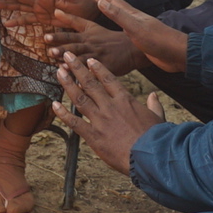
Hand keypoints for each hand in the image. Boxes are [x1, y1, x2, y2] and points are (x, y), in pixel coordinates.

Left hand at [44, 20, 146, 74]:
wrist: (130, 48)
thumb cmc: (107, 37)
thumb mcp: (91, 26)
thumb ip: (72, 20)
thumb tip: (56, 11)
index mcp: (86, 37)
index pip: (70, 36)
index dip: (58, 37)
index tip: (46, 37)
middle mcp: (90, 46)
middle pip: (75, 48)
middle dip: (63, 50)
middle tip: (51, 52)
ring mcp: (98, 58)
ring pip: (84, 61)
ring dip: (72, 64)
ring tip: (62, 68)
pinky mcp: (106, 68)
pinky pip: (96, 74)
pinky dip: (88, 79)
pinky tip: (79, 85)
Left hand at [53, 52, 164, 174]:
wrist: (150, 155)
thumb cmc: (156, 137)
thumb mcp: (158, 117)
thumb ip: (154, 105)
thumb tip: (154, 95)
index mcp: (126, 100)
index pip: (109, 79)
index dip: (98, 68)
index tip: (89, 60)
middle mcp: (110, 106)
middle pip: (90, 83)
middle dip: (77, 68)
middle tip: (67, 57)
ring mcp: (100, 120)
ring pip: (80, 98)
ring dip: (68, 84)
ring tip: (59, 72)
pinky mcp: (94, 136)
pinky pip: (74, 122)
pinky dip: (63, 113)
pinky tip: (54, 105)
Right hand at [89, 0, 187, 72]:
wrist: (177, 54)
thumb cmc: (158, 40)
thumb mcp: (135, 28)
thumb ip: (118, 15)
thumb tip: (101, 1)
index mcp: (133, 15)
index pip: (114, 1)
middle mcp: (135, 19)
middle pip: (117, 6)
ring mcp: (139, 29)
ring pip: (121, 17)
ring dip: (111, 11)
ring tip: (103, 8)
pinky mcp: (142, 40)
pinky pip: (125, 29)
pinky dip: (118, 25)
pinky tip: (120, 28)